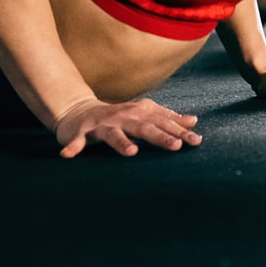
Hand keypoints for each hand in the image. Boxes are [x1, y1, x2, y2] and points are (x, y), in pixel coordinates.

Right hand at [53, 97, 202, 158]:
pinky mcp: (82, 132)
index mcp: (140, 112)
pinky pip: (78, 141)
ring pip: (114, 134)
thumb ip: (167, 118)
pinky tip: (68, 155)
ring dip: (122, 142)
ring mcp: (103, 124)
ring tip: (131, 152)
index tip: (196, 141)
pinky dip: (74, 147)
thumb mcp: (144, 115)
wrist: (80, 111)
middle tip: (176, 145)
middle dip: (160, 135)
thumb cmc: (118, 117)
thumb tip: (194, 120)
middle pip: (144, 127)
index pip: (163, 122)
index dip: (180, 131)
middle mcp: (123, 116)